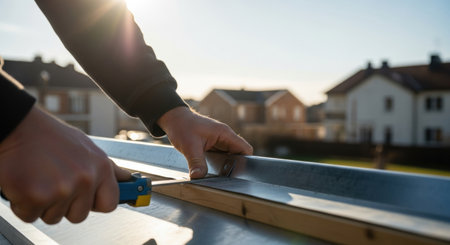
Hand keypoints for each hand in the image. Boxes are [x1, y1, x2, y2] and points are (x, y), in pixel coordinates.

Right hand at [0, 106, 129, 223]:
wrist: (17, 126)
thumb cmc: (49, 137)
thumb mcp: (86, 147)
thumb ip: (107, 168)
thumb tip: (127, 179)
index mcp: (100, 167)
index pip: (110, 203)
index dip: (96, 203)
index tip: (89, 200)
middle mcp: (85, 178)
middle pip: (79, 215)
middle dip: (65, 205)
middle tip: (54, 181)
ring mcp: (62, 189)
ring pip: (54, 217)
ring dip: (43, 204)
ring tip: (39, 178)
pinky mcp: (36, 196)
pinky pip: (30, 215)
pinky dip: (23, 204)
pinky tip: (25, 182)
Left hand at [157, 106, 252, 177]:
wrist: (174, 118)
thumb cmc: (182, 126)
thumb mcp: (189, 146)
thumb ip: (196, 162)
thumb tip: (198, 177)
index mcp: (225, 133)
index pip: (245, 148)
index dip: (245, 161)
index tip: (237, 173)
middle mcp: (225, 136)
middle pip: (239, 154)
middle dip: (234, 166)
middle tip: (225, 177)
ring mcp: (219, 141)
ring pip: (229, 156)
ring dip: (225, 165)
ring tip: (218, 174)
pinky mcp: (213, 145)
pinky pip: (221, 156)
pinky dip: (218, 164)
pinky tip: (211, 170)